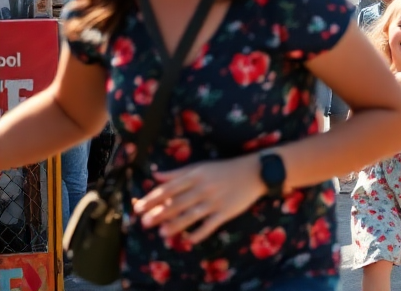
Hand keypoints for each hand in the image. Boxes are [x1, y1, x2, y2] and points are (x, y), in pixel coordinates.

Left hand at [133, 155, 267, 244]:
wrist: (255, 172)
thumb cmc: (225, 169)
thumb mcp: (201, 166)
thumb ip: (177, 173)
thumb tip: (155, 175)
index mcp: (196, 175)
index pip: (169, 188)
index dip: (152, 198)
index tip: (138, 207)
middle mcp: (203, 188)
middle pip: (177, 203)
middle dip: (159, 214)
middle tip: (144, 223)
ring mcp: (215, 201)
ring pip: (191, 215)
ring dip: (176, 226)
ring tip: (162, 234)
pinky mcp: (226, 212)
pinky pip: (210, 225)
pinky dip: (199, 233)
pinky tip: (188, 240)